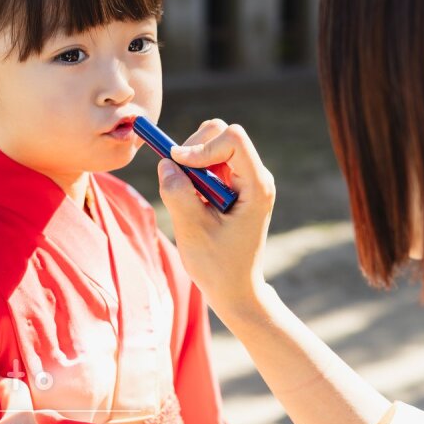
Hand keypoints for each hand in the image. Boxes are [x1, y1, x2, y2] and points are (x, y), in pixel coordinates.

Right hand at [158, 119, 275, 314]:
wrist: (235, 290)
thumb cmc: (219, 266)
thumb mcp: (193, 230)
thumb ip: (178, 193)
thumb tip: (166, 162)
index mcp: (257, 186)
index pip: (233, 139)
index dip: (202, 146)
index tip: (179, 166)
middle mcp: (256, 177)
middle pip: (222, 134)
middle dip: (194, 149)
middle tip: (179, 179)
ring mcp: (245, 181)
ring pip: (213, 146)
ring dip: (191, 164)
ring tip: (187, 198)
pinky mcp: (233, 187)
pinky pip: (209, 164)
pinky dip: (193, 174)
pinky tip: (192, 203)